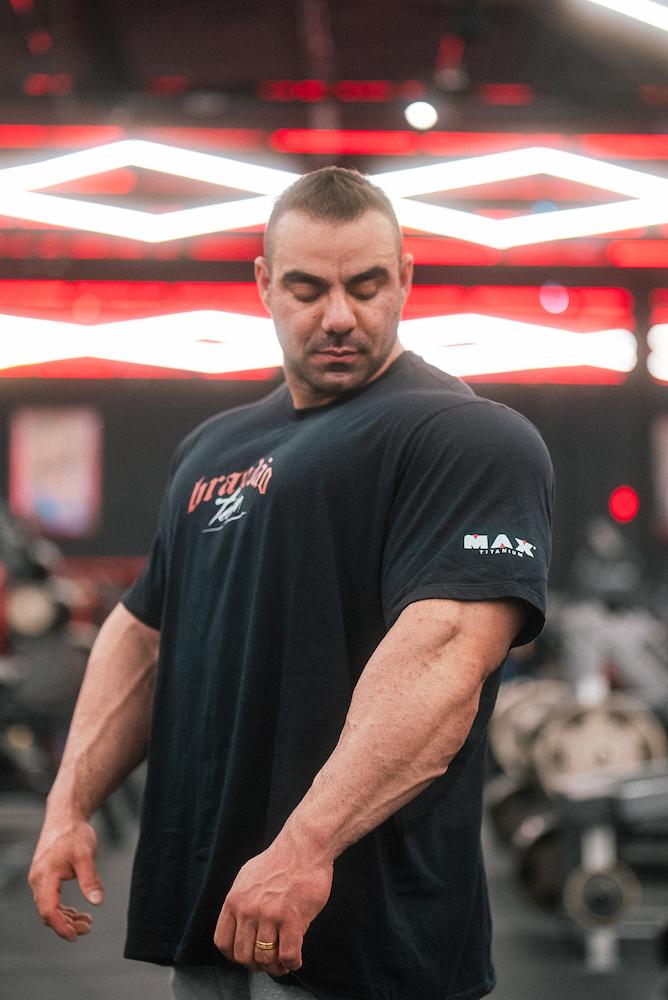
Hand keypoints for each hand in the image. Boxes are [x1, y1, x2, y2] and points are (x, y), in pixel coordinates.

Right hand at [28, 817, 103, 941]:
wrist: (65, 815)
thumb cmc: (74, 833)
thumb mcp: (86, 855)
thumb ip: (90, 879)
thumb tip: (97, 902)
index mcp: (45, 876)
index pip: (49, 910)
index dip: (61, 926)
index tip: (76, 936)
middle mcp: (38, 879)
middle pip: (48, 912)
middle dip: (67, 924)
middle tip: (88, 927)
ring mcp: (40, 878)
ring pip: (49, 906)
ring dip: (66, 917)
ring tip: (87, 922)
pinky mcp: (45, 875)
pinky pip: (50, 898)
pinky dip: (63, 907)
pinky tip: (77, 912)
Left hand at [214, 833, 332, 976]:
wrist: (304, 847)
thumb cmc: (279, 860)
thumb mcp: (247, 876)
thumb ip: (240, 900)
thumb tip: (239, 922)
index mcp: (235, 900)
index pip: (223, 942)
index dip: (235, 956)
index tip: (248, 956)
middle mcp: (248, 910)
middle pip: (243, 956)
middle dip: (256, 964)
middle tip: (269, 960)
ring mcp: (270, 915)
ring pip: (265, 959)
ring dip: (275, 967)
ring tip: (283, 962)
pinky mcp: (292, 919)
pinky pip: (288, 955)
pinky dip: (291, 964)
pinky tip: (295, 959)